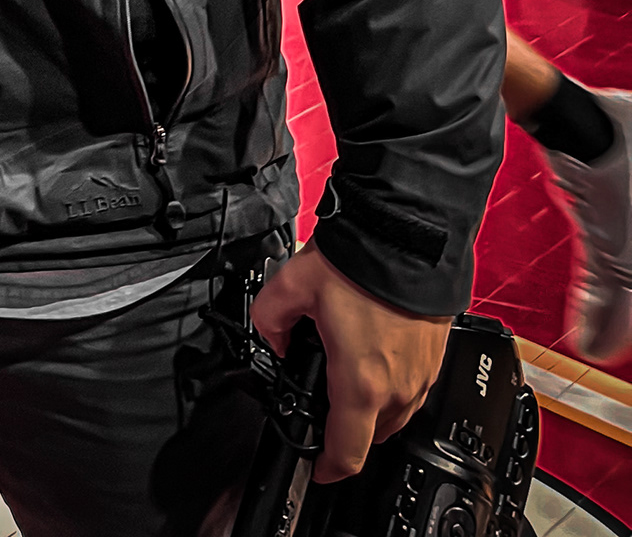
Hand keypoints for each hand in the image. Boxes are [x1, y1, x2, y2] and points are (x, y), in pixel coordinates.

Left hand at [251, 247, 448, 482]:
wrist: (407, 237)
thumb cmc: (360, 263)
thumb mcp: (292, 285)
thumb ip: (269, 318)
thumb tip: (272, 337)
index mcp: (361, 383)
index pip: (347, 452)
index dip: (328, 469)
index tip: (319, 469)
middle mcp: (398, 389)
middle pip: (371, 436)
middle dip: (346, 429)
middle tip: (325, 403)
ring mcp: (422, 376)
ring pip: (395, 415)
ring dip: (372, 408)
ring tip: (348, 374)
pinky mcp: (436, 359)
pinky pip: (413, 390)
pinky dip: (392, 386)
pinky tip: (374, 354)